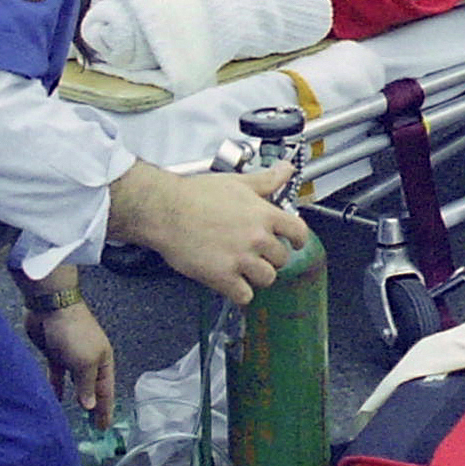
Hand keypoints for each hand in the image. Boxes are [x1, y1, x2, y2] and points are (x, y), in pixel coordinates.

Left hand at [29, 301, 117, 429]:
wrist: (51, 306)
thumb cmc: (74, 331)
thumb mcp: (85, 362)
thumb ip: (87, 385)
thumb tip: (89, 406)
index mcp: (103, 360)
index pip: (106, 391)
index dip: (105, 409)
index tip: (103, 428)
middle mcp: (89, 360)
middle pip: (92, 388)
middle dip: (93, 406)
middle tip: (92, 427)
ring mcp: (71, 356)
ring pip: (75, 383)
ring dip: (75, 398)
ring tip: (74, 416)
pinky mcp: (54, 354)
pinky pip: (57, 376)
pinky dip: (56, 387)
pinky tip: (54, 398)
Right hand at [114, 162, 311, 305]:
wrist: (165, 211)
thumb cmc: (195, 195)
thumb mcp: (236, 182)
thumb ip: (266, 180)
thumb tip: (285, 170)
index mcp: (263, 214)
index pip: (298, 232)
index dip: (298, 239)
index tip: (295, 242)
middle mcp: (256, 238)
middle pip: (282, 258)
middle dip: (271, 256)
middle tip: (258, 252)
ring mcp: (241, 259)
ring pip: (267, 278)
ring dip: (258, 275)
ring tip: (245, 268)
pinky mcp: (223, 277)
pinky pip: (244, 296)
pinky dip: (240, 292)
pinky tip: (232, 282)